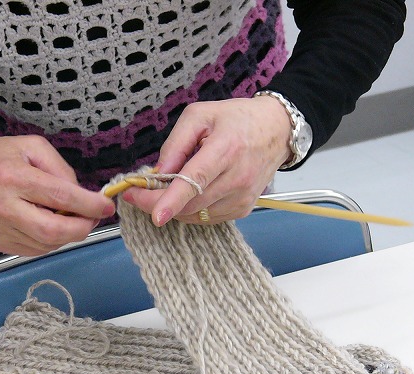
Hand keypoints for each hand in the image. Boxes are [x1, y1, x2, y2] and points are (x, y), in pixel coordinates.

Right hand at [0, 135, 114, 255]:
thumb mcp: (31, 147)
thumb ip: (60, 169)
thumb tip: (82, 195)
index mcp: (13, 177)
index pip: (60, 197)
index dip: (89, 204)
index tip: (106, 205)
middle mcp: (4, 207)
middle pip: (54, 231)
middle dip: (83, 227)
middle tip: (94, 217)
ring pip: (47, 244)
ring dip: (68, 235)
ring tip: (72, 218)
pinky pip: (35, 250)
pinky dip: (52, 241)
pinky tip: (53, 226)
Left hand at [123, 96, 291, 224]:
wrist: (276, 131)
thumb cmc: (236, 119)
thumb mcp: (199, 115)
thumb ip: (175, 144)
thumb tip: (158, 173)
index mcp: (226, 149)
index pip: (196, 180)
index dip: (173, 200)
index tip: (155, 215)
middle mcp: (237, 178)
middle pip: (190, 203)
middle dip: (156, 203)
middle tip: (136, 193)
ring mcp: (242, 197)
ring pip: (195, 214)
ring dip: (173, 206)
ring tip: (168, 185)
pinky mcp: (243, 209)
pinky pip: (206, 217)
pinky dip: (190, 209)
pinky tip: (190, 191)